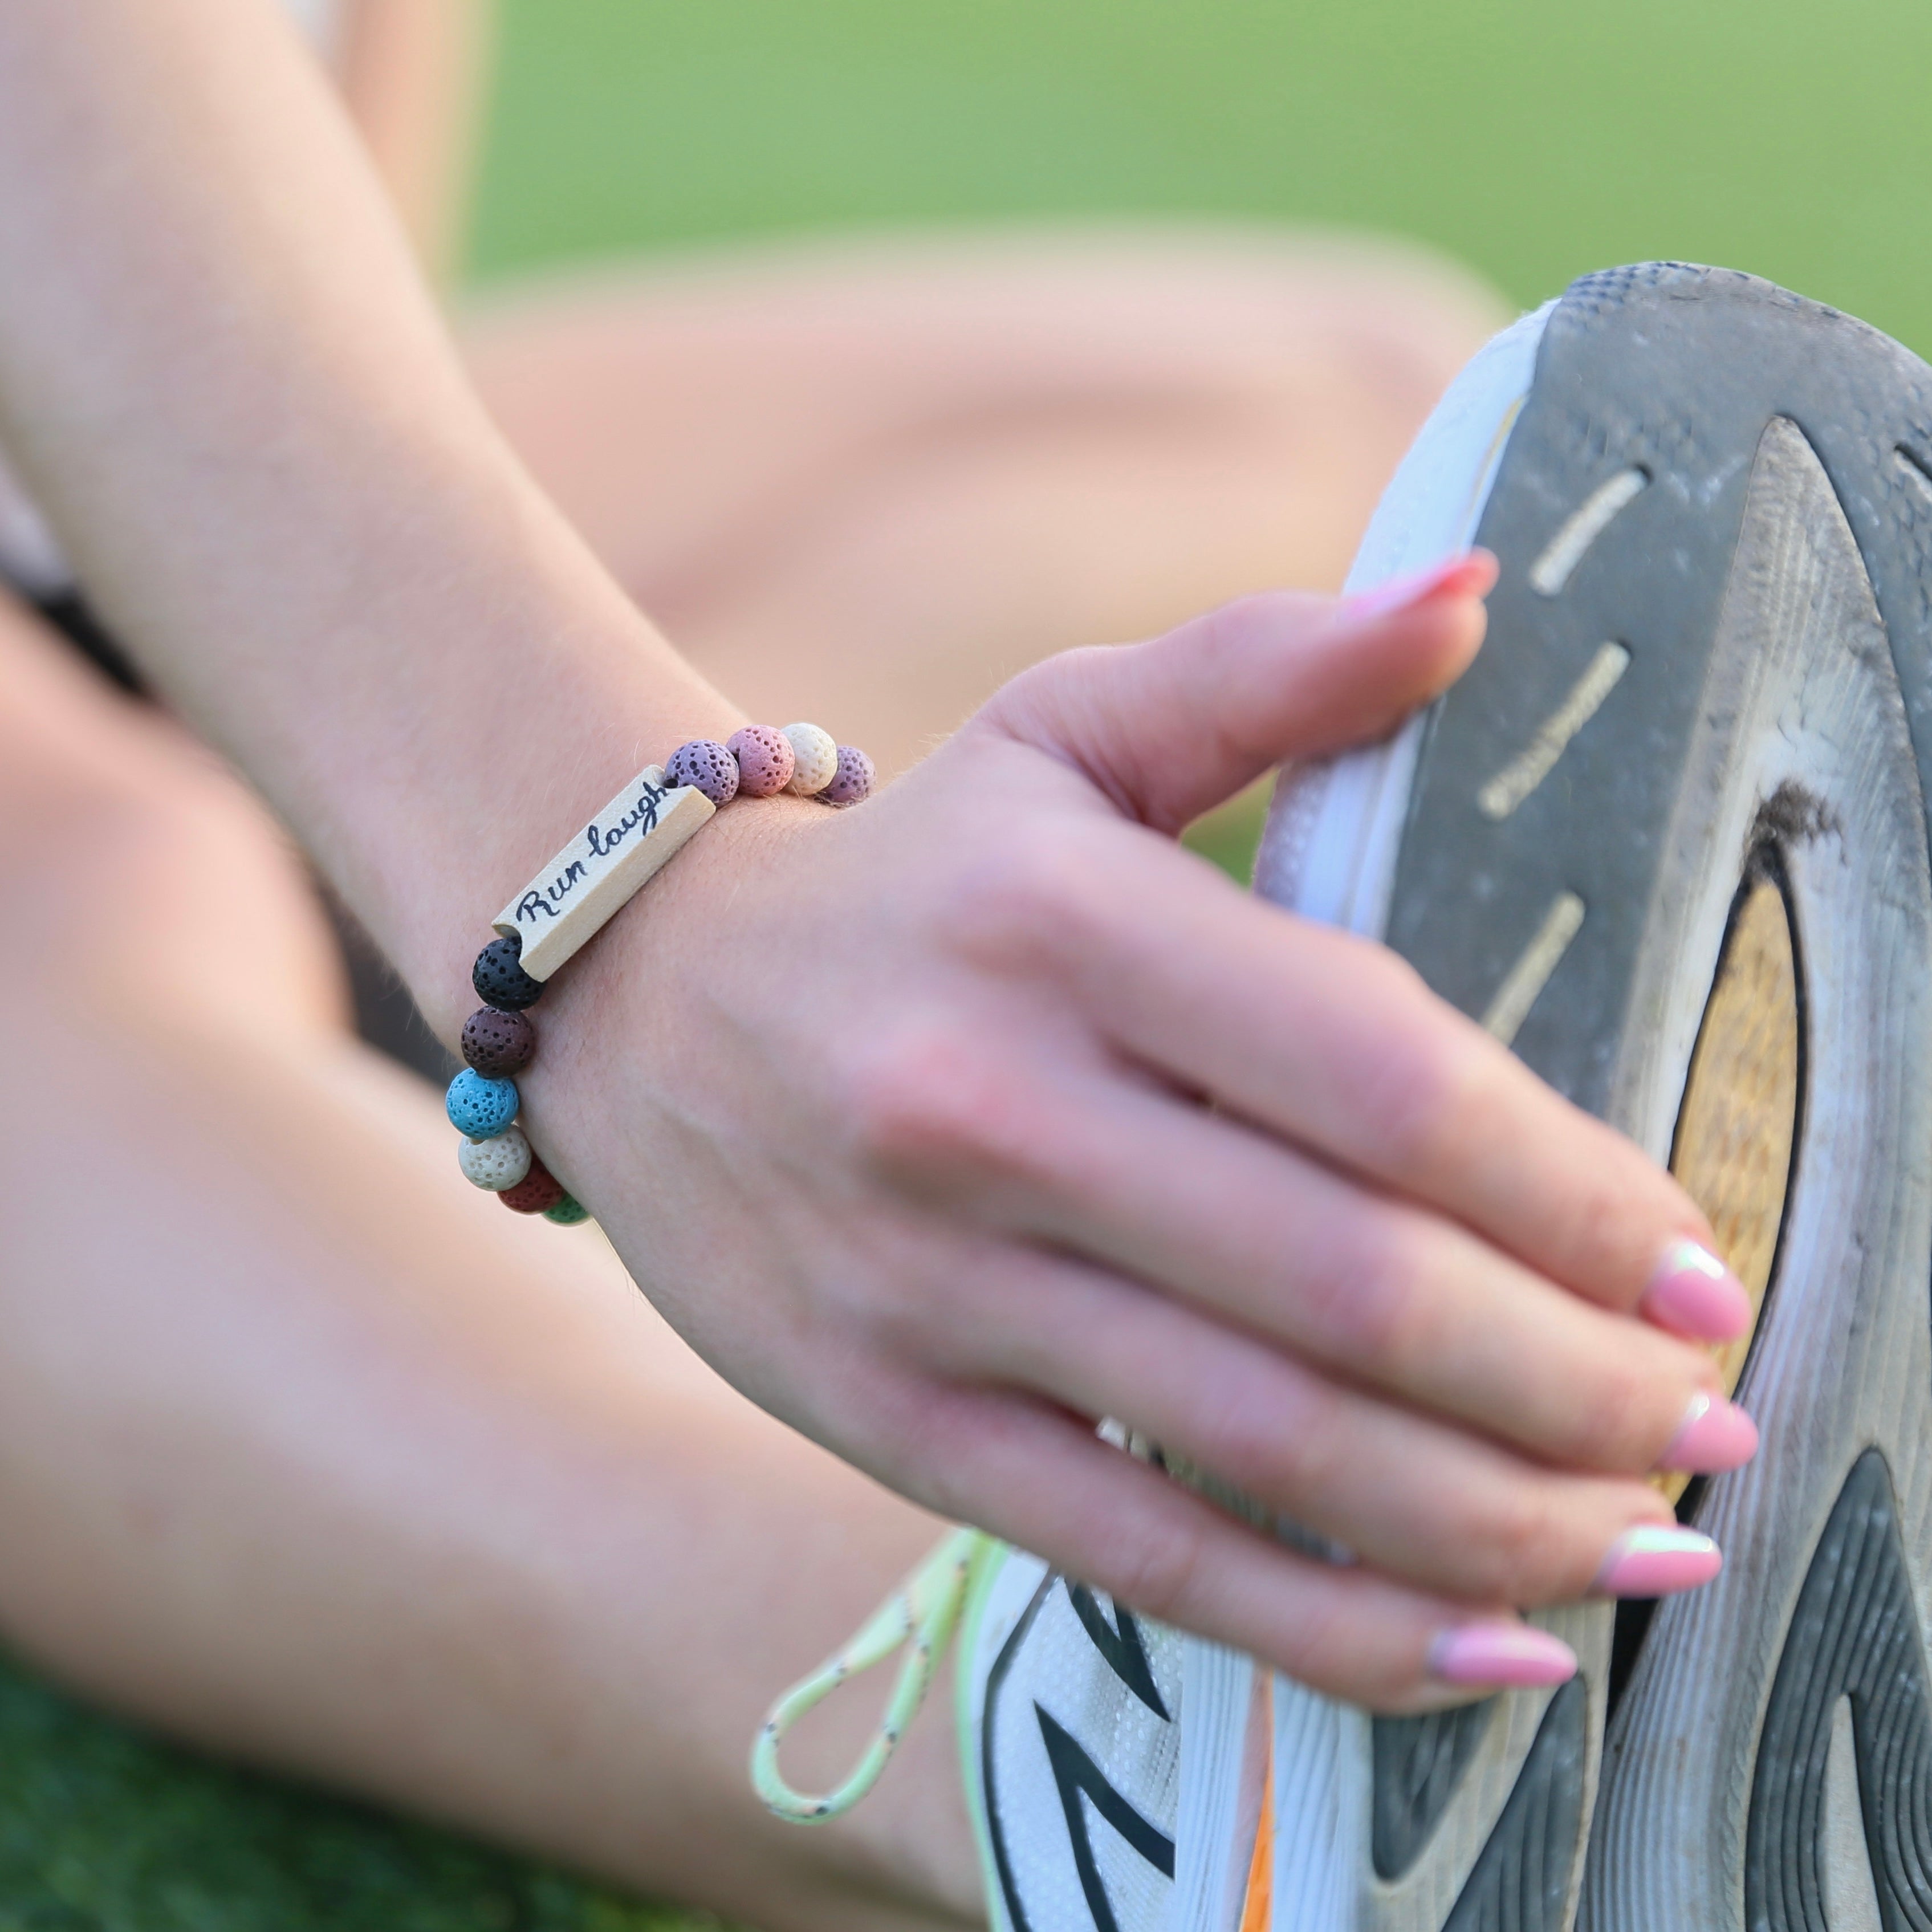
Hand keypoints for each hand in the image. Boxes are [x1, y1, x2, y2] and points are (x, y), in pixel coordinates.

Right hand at [533, 559, 1743, 1708]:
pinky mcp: (893, 1419)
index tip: (1690, 1265)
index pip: (1376, 1072)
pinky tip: (1484, 1652)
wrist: (638, 1006)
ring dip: (1500, 1520)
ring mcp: (934, 1283)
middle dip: (1574, 1382)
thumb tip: (1474, 593)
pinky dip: (1331, 1628)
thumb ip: (1268, 667)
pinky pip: (1143, 1557)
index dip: (1567, 1187)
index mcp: (1061, 920)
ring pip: (1270, 1444)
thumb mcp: (1060, 732)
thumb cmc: (910, 876)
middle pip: (1351, 1285)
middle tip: (1705, 1423)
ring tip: (1647, 1548)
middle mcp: (990, 1107)